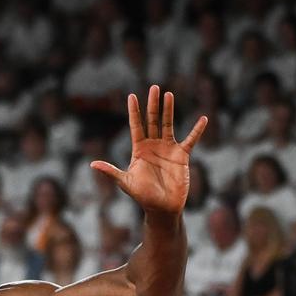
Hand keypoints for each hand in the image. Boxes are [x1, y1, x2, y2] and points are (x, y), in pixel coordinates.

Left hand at [90, 85, 207, 217]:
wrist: (162, 208)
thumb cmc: (142, 196)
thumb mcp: (125, 182)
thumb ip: (110, 171)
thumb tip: (92, 164)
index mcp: (139, 150)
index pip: (136, 126)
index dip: (134, 111)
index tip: (131, 96)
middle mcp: (153, 146)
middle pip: (153, 120)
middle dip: (153, 104)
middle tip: (154, 87)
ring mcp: (168, 149)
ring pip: (168, 125)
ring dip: (169, 110)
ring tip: (169, 94)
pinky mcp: (182, 155)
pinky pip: (191, 140)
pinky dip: (197, 130)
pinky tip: (203, 119)